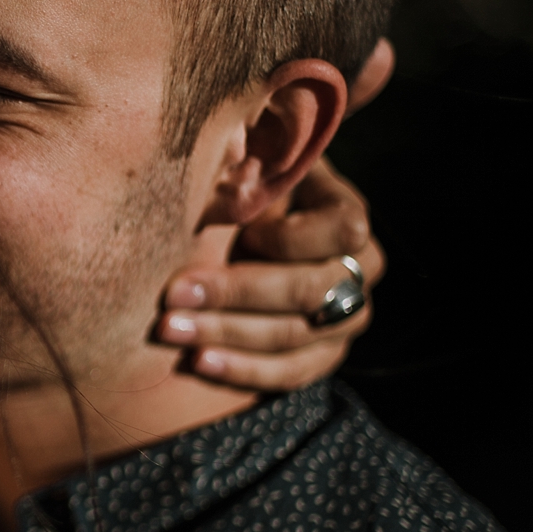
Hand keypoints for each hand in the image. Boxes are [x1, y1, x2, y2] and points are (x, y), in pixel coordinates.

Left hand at [157, 157, 384, 390]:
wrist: (243, 232)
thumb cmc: (243, 193)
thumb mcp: (249, 167)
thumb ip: (247, 164)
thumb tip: (227, 157)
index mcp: (347, 216)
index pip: (341, 231)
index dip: (288, 237)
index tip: (238, 233)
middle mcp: (360, 270)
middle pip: (308, 291)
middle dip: (235, 294)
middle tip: (172, 296)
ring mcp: (346, 319)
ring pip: (295, 337)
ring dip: (228, 336)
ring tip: (172, 332)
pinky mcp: (322, 355)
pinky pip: (291, 374)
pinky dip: (243, 370)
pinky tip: (198, 363)